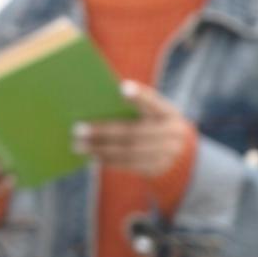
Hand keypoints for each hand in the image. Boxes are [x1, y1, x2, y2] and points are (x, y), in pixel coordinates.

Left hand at [74, 80, 193, 177]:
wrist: (180, 152)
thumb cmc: (154, 122)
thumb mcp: (153, 111)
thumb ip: (135, 104)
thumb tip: (99, 99)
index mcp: (168, 112)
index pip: (153, 102)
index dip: (140, 96)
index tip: (122, 87)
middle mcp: (171, 133)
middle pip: (134, 132)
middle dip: (103, 131)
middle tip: (77, 129)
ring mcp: (166, 153)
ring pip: (129, 151)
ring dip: (100, 149)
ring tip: (78, 145)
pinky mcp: (156, 168)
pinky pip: (129, 165)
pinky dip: (108, 160)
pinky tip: (92, 156)